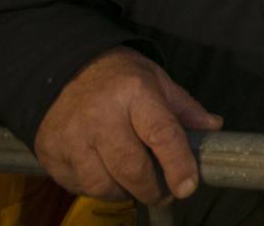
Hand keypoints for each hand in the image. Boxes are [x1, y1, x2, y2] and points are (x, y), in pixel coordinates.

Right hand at [34, 47, 222, 205]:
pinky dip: (98, 188)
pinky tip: (105, 172)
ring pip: (103, 185)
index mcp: (134, 93)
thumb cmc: (117, 78)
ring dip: (124, 192)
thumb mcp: (156, 80)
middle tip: (164, 194)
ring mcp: (71, 137)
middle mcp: (101, 116)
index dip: (178, 164)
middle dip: (153, 190)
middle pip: (131, 168)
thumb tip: (213, 127)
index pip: (162, 133)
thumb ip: (184, 107)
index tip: (188, 187)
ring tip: (133, 182)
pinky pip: (80, 186)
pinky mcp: (51, 153)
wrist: (61, 69)